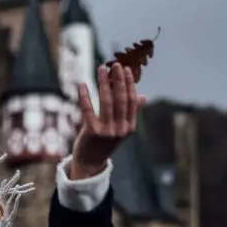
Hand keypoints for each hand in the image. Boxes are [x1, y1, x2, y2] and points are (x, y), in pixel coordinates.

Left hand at [70, 64, 146, 179]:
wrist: (90, 162)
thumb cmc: (105, 142)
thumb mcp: (120, 128)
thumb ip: (130, 112)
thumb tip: (144, 97)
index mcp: (129, 126)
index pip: (131, 100)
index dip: (129, 84)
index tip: (126, 69)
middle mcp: (120, 129)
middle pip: (120, 99)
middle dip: (118, 80)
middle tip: (115, 65)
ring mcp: (106, 131)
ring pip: (105, 102)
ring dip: (103, 83)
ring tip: (101, 68)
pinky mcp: (91, 132)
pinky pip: (88, 110)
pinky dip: (85, 96)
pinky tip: (82, 84)